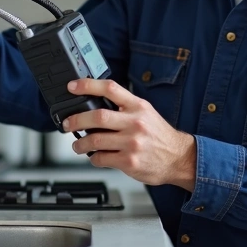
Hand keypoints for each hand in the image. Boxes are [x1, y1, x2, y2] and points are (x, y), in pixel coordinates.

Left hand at [62, 79, 196, 190]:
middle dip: (76, 120)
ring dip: (80, 143)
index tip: (72, 87)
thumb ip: (124, 107)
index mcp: (138, 106)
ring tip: (78, 145)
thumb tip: (96, 104)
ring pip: (95, 140)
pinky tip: (95, 157)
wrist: (179, 158)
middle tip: (68, 124)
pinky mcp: (129, 161)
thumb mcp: (146, 113)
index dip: (87, 85)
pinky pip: (102, 158)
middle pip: (97, 116)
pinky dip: (93, 158)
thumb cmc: (159, 136)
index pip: (110, 88)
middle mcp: (135, 122)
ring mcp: (132, 143)